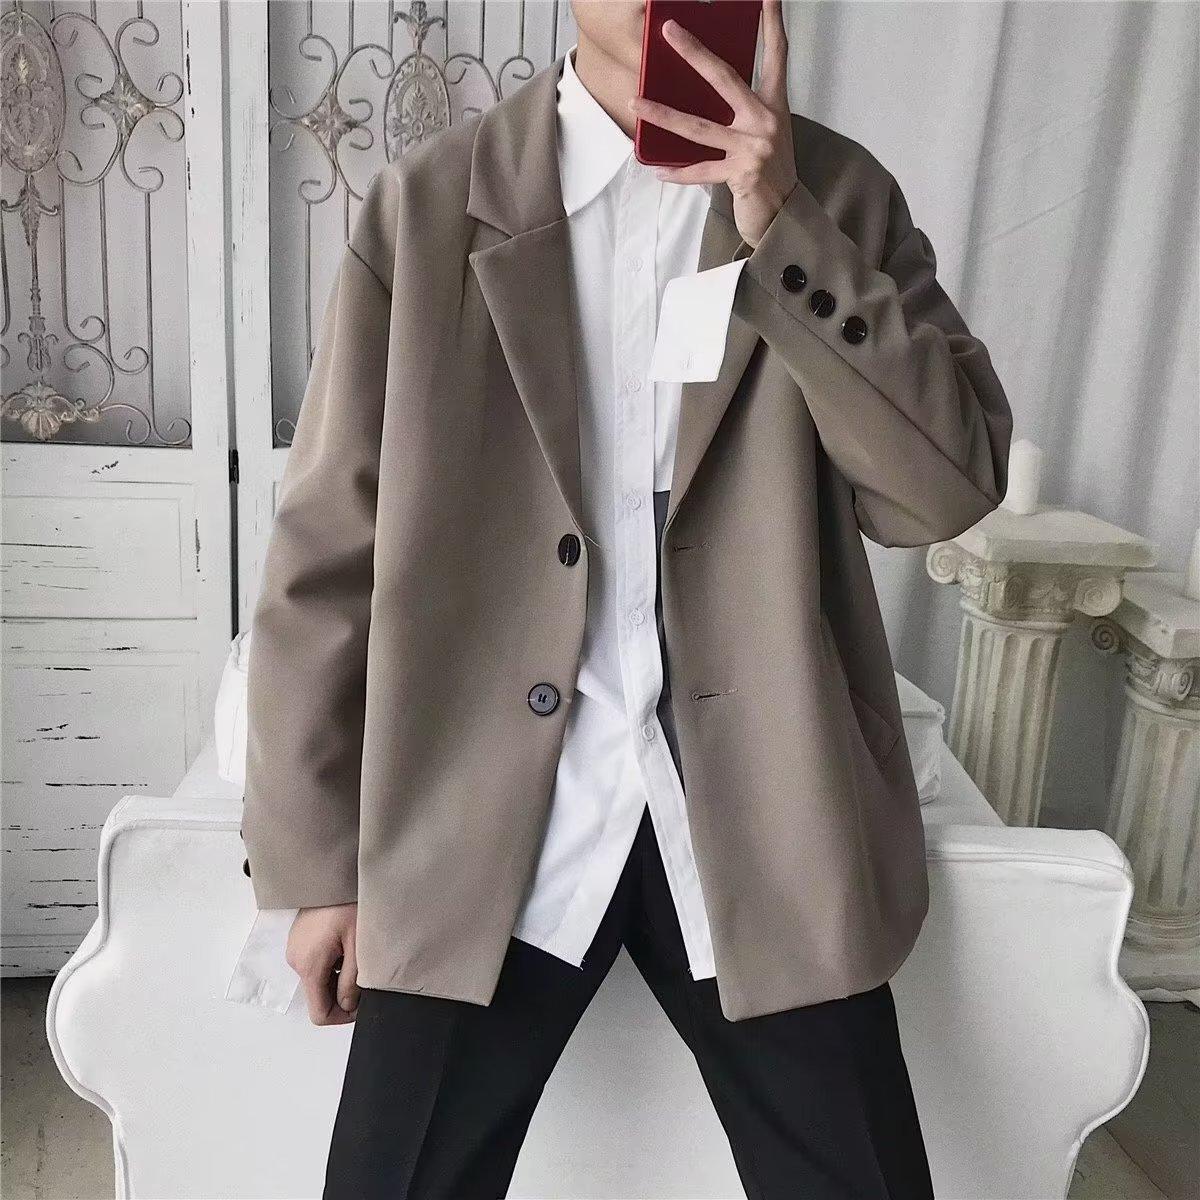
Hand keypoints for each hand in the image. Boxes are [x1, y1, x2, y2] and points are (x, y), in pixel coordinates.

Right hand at [286, 903, 359, 1024]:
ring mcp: (296, 951)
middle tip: (365, 978)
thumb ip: (352, 981)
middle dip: (342, 995)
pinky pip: (315, 965)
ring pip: (318, 981)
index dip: (343, 1016)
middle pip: (318, 998)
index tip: (362, 1003)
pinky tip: (346, 945)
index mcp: (310, 966)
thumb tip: (349, 1005)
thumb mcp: (358, 945)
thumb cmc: (347, 903)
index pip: (319, 1013)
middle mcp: (296, 961)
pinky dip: (332, 964)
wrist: (333, 874)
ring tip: (357, 955)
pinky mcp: (299, 941)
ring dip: (338, 978)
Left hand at [627, 0, 797, 246]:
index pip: (776, 55)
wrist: (784, 214)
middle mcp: (766, 121)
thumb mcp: (764, 134)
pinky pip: (701, 172)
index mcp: (775, 105)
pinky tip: (656, 171)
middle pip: (725, 78)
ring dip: (663, 114)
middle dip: (694, 53)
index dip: (771, 23)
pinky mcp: (742, 175)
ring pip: (700, 127)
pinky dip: (678, 173)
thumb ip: (742, 111)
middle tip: (668, 30)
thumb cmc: (770, 171)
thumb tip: (703, 91)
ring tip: (635, 101)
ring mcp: (754, 148)